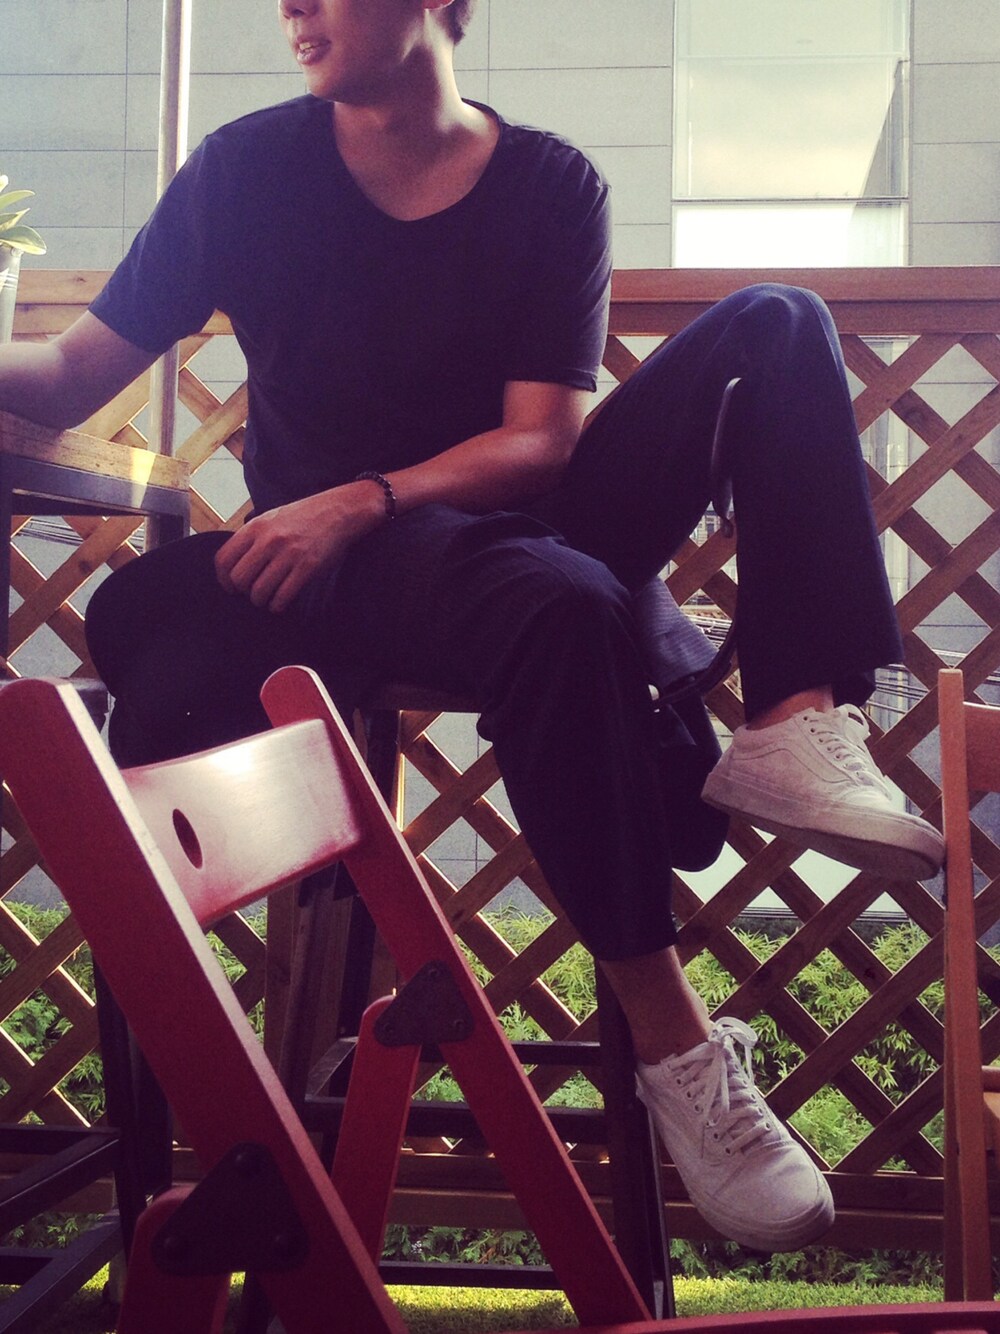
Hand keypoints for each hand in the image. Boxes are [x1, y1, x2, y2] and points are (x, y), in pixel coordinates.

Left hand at [214, 484, 381, 612]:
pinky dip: (278, 605)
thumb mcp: (271, 518)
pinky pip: (283, 596)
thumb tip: (234, 562)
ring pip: (259, 591)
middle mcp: (269, 540)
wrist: (338, 512)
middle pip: (239, 579)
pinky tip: (281, 602)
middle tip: (252, 593)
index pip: (224, 559)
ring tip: (268, 599)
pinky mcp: (307, 567)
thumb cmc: (303, 516)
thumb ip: (252, 537)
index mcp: (255, 527)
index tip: (231, 587)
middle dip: (243, 592)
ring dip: (261, 601)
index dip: (223, 579)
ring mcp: (288, 554)